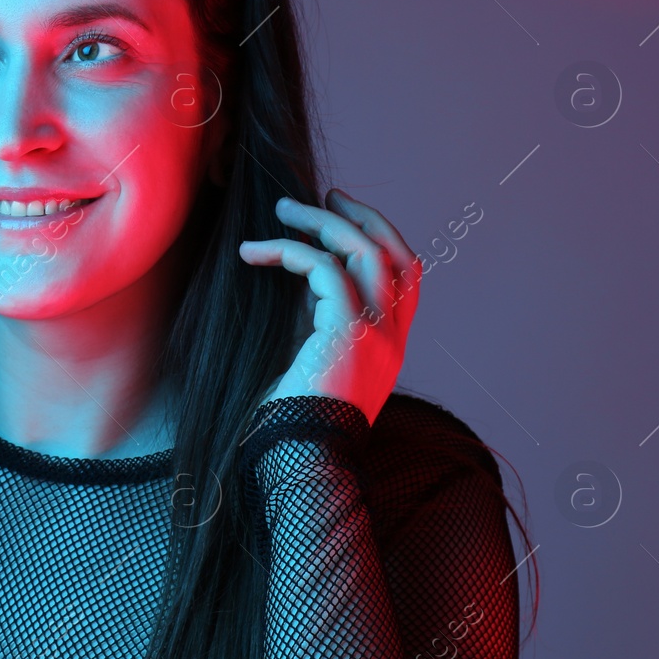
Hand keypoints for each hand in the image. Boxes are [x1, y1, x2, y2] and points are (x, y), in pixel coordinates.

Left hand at [238, 189, 422, 424]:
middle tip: (321, 196)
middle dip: (358, 217)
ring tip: (281, 210)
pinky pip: (322, 268)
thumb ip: (316, 323)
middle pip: (394, 253)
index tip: (343, 213)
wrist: (302, 462)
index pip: (406, 275)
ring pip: (363, 250)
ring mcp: (379, 334)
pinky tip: (253, 253)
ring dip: (320, 222)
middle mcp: (394, 337)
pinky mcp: (349, 333)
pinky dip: (287, 250)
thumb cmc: (293, 423)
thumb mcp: (312, 363)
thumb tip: (296, 275)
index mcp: (391, 346)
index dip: (380, 236)